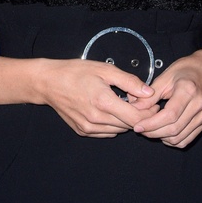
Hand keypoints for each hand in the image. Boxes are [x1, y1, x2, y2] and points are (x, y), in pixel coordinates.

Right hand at [37, 58, 157, 137]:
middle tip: (139, 100)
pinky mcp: (83, 131)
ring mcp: (89, 128)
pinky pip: (106, 133)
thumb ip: (129, 81)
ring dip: (126, 120)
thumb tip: (148, 92)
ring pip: (119, 130)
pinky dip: (113, 124)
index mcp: (104, 102)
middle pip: (129, 125)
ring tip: (123, 103)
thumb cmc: (75, 72)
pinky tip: (110, 110)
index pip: (136, 118)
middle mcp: (97, 119)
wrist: (49, 82)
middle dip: (139, 114)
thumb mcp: (105, 69)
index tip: (153, 103)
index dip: (149, 112)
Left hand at [130, 49, 201, 147]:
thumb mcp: (166, 76)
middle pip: (174, 129)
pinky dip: (172, 140)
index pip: (169, 115)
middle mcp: (198, 106)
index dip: (152, 124)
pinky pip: (186, 140)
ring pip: (179, 138)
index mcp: (188, 91)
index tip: (138, 126)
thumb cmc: (187, 69)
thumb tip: (135, 106)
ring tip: (149, 130)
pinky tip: (163, 133)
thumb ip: (151, 93)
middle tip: (140, 129)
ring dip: (161, 138)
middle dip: (153, 133)